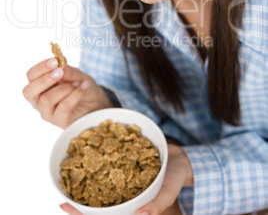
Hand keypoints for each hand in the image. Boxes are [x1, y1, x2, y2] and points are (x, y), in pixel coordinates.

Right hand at [23, 57, 112, 127]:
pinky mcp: (59, 121)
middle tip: (60, 72)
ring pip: (46, 100)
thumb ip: (68, 70)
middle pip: (29, 92)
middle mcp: (38, 100)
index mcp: (39, 85)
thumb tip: (61, 59)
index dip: (41, 68)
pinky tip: (84, 87)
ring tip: (77, 83)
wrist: (95, 101)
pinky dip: (75, 95)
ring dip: (64, 88)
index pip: (31, 76)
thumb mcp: (76, 74)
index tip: (55, 61)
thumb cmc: (80, 85)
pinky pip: (63, 107)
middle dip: (44, 80)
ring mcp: (47, 112)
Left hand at [58, 144, 190, 214]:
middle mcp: (126, 201)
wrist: (180, 158)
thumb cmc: (177, 177)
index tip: (67, 208)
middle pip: (99, 210)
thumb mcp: (170, 190)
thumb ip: (157, 203)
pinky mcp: (123, 174)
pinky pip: (106, 177)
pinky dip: (94, 174)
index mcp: (135, 210)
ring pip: (99, 196)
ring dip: (84, 192)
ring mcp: (123, 189)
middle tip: (62, 202)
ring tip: (68, 184)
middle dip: (80, 209)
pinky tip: (85, 164)